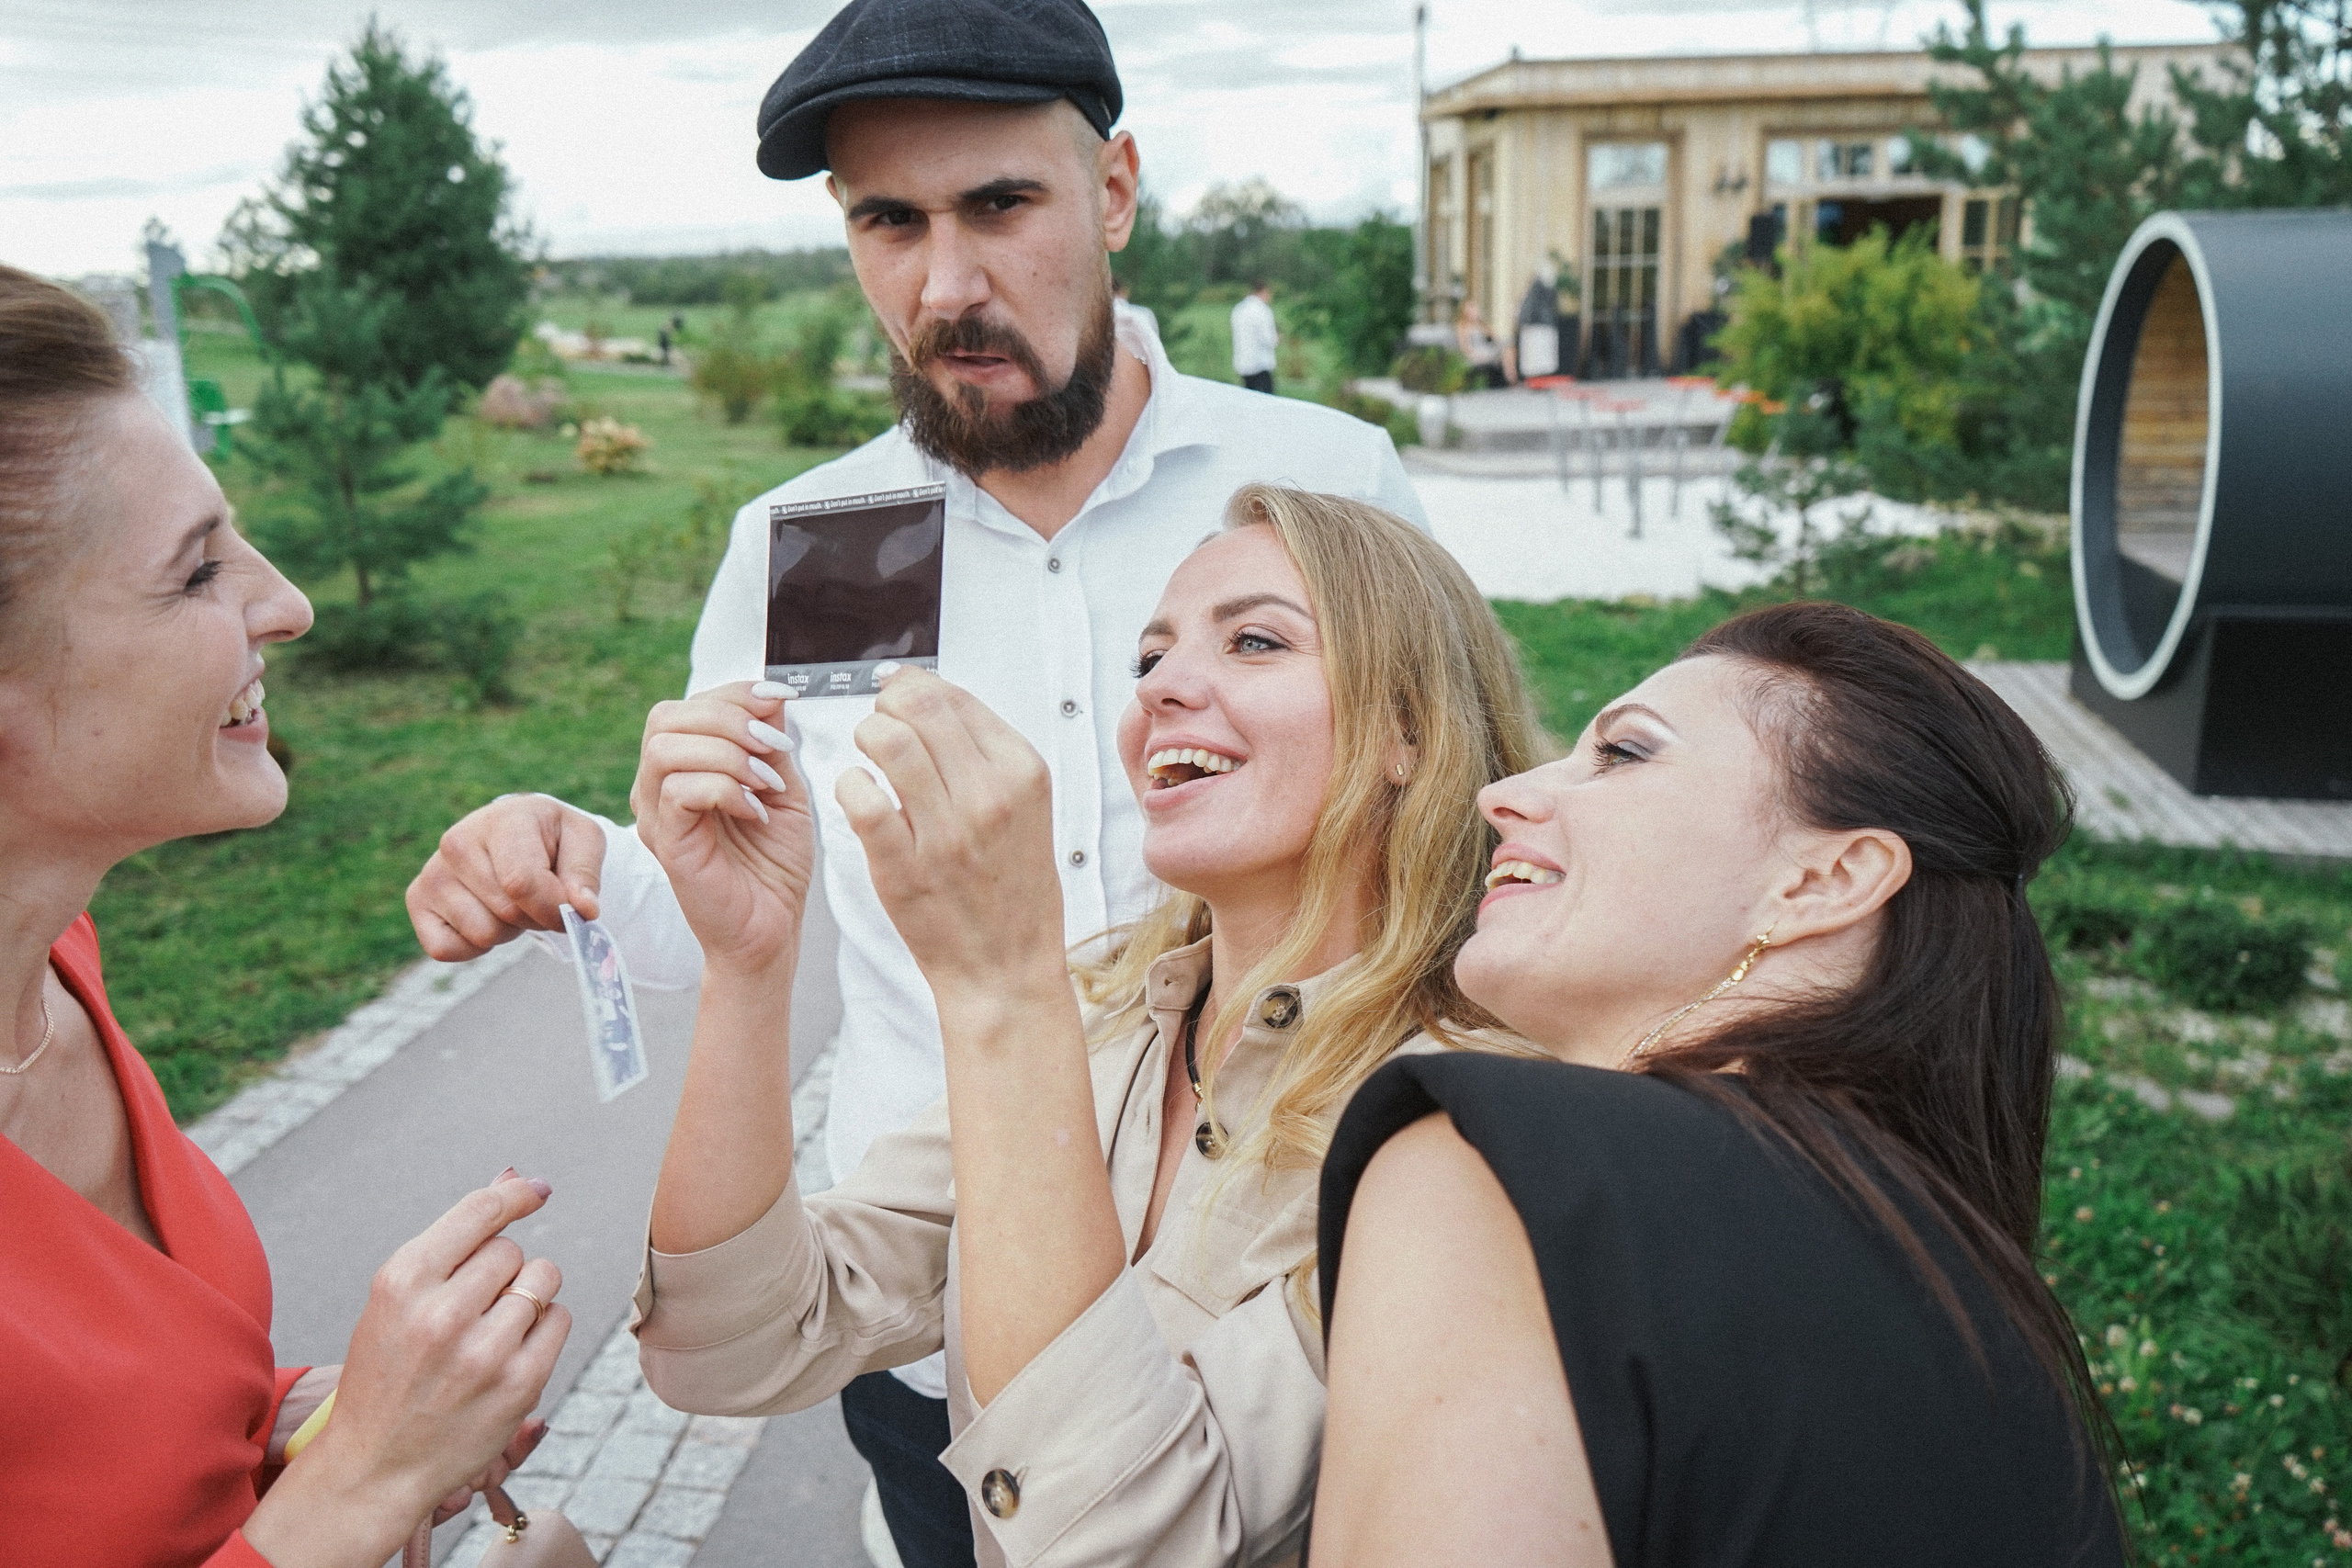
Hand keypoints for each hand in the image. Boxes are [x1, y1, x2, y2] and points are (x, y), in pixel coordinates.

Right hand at [243, 1170, 569, 1566]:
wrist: (375, 1467)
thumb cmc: (386, 1374)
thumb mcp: (396, 1301)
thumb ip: (454, 1241)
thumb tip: (513, 1177)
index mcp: (402, 1282)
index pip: (480, 1212)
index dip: (515, 1195)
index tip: (537, 1191)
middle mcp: (441, 1313)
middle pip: (512, 1250)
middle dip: (501, 1272)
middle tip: (470, 1311)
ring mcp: (484, 1352)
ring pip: (543, 1278)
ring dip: (528, 1295)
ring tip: (492, 1329)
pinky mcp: (520, 1384)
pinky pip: (560, 1319)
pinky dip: (544, 1329)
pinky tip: (510, 1353)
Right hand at [407, 795, 606, 960]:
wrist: (517, 833)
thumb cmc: (553, 839)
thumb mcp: (584, 842)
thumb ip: (585, 875)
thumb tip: (584, 910)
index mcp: (503, 819)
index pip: (522, 883)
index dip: (554, 909)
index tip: (572, 909)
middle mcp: (457, 841)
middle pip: (508, 913)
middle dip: (534, 916)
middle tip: (536, 895)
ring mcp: (432, 871)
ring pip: (482, 934)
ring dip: (508, 930)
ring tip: (510, 899)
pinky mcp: (416, 899)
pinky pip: (446, 950)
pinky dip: (475, 947)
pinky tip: (485, 914)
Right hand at [631, 682, 814, 974]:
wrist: (772, 928)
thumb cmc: (774, 864)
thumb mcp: (783, 788)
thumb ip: (769, 743)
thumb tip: (768, 696)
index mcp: (684, 768)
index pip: (687, 706)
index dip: (734, 693)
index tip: (781, 698)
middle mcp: (658, 787)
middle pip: (666, 717)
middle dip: (728, 718)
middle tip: (774, 748)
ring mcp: (657, 815)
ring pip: (666, 747)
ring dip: (728, 753)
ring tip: (766, 782)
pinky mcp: (666, 842)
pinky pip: (678, 790)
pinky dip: (725, 788)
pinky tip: (756, 810)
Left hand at [837, 670, 1065, 1001]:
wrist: (1005, 966)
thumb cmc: (1011, 889)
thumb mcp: (1025, 808)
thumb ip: (984, 754)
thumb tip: (931, 697)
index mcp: (1022, 773)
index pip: (955, 696)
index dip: (914, 686)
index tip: (899, 693)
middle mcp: (989, 796)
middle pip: (919, 706)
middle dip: (886, 705)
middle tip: (881, 723)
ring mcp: (946, 832)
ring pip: (886, 741)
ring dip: (865, 738)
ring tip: (869, 758)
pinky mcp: (904, 866)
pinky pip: (861, 797)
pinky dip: (850, 785)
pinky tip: (860, 794)